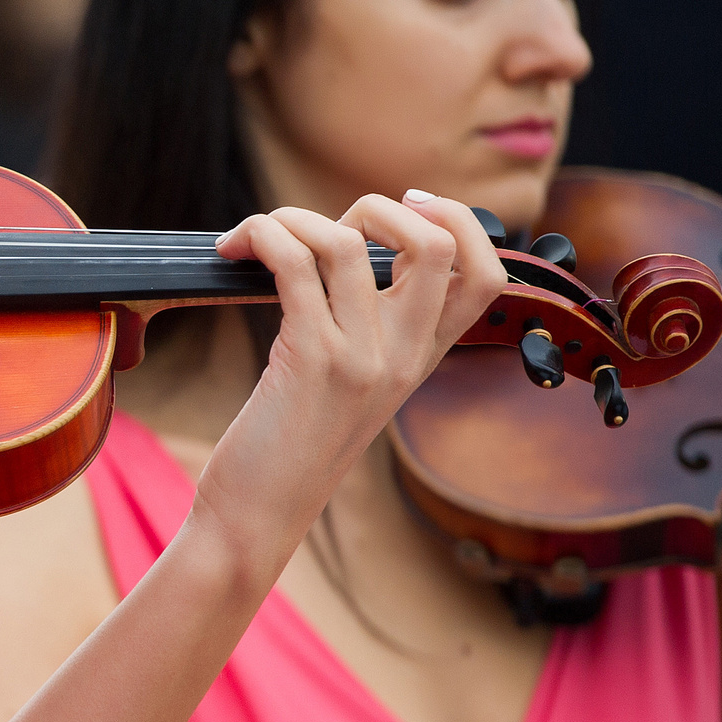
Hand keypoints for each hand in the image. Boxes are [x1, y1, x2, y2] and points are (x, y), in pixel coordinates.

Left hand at [196, 193, 505, 560]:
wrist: (257, 516)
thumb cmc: (288, 448)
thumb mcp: (348, 386)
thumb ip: (366, 332)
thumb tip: (342, 257)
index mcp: (422, 359)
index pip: (488, 274)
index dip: (458, 222)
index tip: (404, 209)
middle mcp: (404, 356)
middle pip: (439, 242)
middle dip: (378, 205)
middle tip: (323, 226)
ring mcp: (362, 359)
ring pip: (350, 242)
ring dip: (294, 216)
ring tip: (259, 233)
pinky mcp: (309, 361)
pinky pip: (295, 266)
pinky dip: (264, 236)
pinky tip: (234, 248)